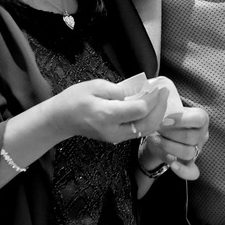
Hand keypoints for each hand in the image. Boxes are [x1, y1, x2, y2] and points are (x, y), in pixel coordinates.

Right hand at [45, 79, 168, 143]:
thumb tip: (140, 91)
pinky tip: (151, 106)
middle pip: (147, 124)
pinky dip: (149, 119)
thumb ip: (120, 90)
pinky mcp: (117, 138)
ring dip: (157, 115)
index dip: (153, 98)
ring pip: (145, 130)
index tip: (159, 86)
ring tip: (160, 98)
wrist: (60, 119)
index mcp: (106, 115)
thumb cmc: (74, 99)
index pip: (140, 110)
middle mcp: (113, 130)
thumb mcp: (96, 86)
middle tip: (164, 92)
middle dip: (160, 107)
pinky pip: (138, 131)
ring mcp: (115, 137)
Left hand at [141, 107, 209, 180]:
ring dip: (169, 147)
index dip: (182, 120)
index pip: (199, 119)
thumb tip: (160, 95)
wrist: (159, 134)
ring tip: (155, 140)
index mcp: (201, 118)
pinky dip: (183, 171)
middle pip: (191, 138)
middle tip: (156, 129)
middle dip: (170, 134)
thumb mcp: (168, 108)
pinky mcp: (191, 163)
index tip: (164, 120)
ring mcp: (198, 150)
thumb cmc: (166, 118)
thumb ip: (167, 105)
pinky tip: (172, 165)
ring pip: (189, 153)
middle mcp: (202, 134)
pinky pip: (193, 172)